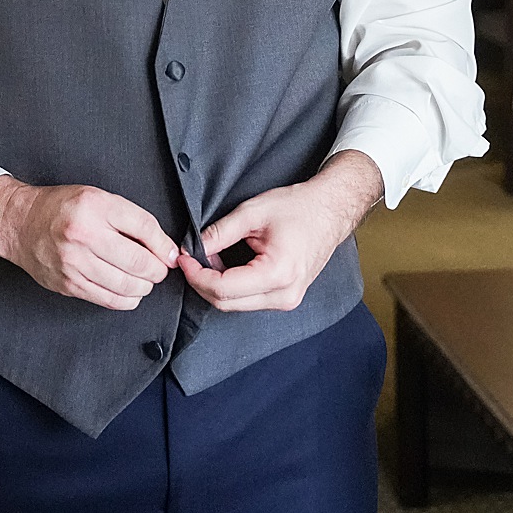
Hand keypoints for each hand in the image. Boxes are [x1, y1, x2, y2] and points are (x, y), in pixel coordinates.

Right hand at [0, 175, 178, 310]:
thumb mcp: (96, 198)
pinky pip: (110, 300)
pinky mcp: (69, 284)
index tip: (170, 253)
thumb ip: (131, 220)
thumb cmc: (60, 209)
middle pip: (140, 262)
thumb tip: (166, 249)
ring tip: (141, 279)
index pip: (145, 228)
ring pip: (128, 285)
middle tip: (157, 268)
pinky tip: (126, 289)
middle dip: (157, 269)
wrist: (20, 223)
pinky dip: (127, 298)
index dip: (165, 245)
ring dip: (144, 286)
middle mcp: (83, 234)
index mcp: (94, 206)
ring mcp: (74, 262)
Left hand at [180, 151, 381, 311]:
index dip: (196, 274)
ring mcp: (287, 300)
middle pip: (226, 303)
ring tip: (206, 257)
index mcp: (278, 274)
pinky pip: (247, 300)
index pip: (223, 289)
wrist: (330, 211)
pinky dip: (229, 287)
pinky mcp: (286, 298)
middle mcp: (285, 295)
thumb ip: (219, 232)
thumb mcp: (252, 213)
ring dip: (213, 285)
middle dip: (200, 281)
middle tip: (188, 257)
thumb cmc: (298, 208)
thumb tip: (191, 247)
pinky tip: (223, 265)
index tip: (182, 256)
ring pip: (235, 305)